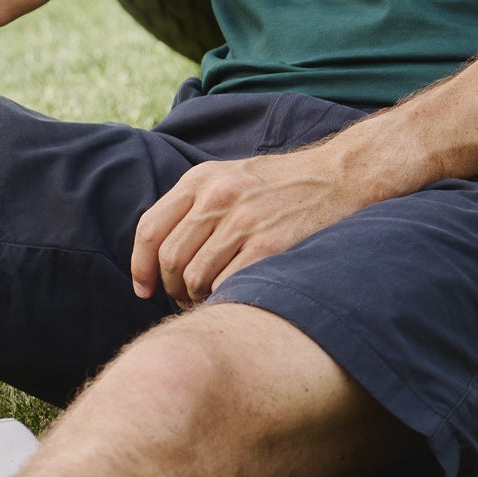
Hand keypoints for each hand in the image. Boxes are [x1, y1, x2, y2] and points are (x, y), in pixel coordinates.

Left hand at [130, 145, 364, 305]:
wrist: (336, 178)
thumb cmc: (279, 185)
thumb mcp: (230, 177)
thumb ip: (195, 205)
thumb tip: (157, 251)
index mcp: (202, 179)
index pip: (150, 228)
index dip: (141, 265)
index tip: (145, 289)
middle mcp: (218, 197)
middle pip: (170, 258)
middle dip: (171, 287)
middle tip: (185, 297)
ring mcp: (243, 221)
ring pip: (194, 277)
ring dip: (197, 298)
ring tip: (211, 298)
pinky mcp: (268, 246)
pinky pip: (226, 285)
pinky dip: (223, 299)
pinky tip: (234, 297)